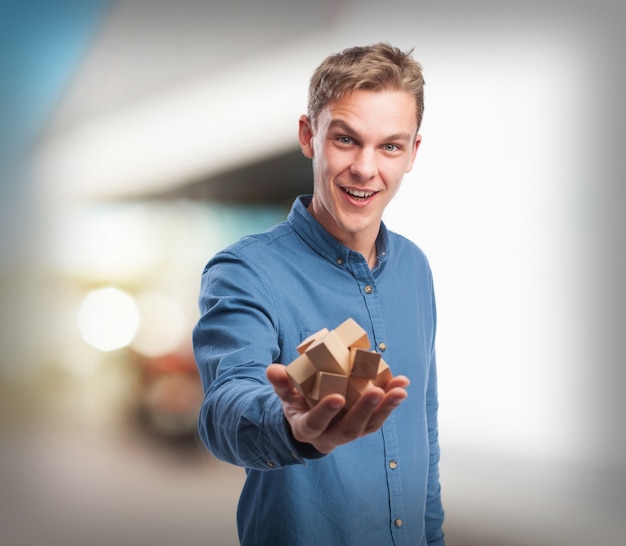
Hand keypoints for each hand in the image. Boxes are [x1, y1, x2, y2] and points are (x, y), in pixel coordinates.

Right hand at [266, 363, 408, 453]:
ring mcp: (347, 435)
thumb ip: (281, 384)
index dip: (324, 412)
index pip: (314, 424)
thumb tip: (273, 369)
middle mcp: (328, 437)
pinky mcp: (362, 429)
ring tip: (399, 388)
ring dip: (385, 408)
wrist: (309, 422)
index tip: (336, 397)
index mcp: (305, 429)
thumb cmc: (297, 403)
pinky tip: (400, 386)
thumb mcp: (285, 395)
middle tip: (377, 391)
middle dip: (364, 411)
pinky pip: (378, 419)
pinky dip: (390, 404)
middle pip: (348, 429)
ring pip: (368, 427)